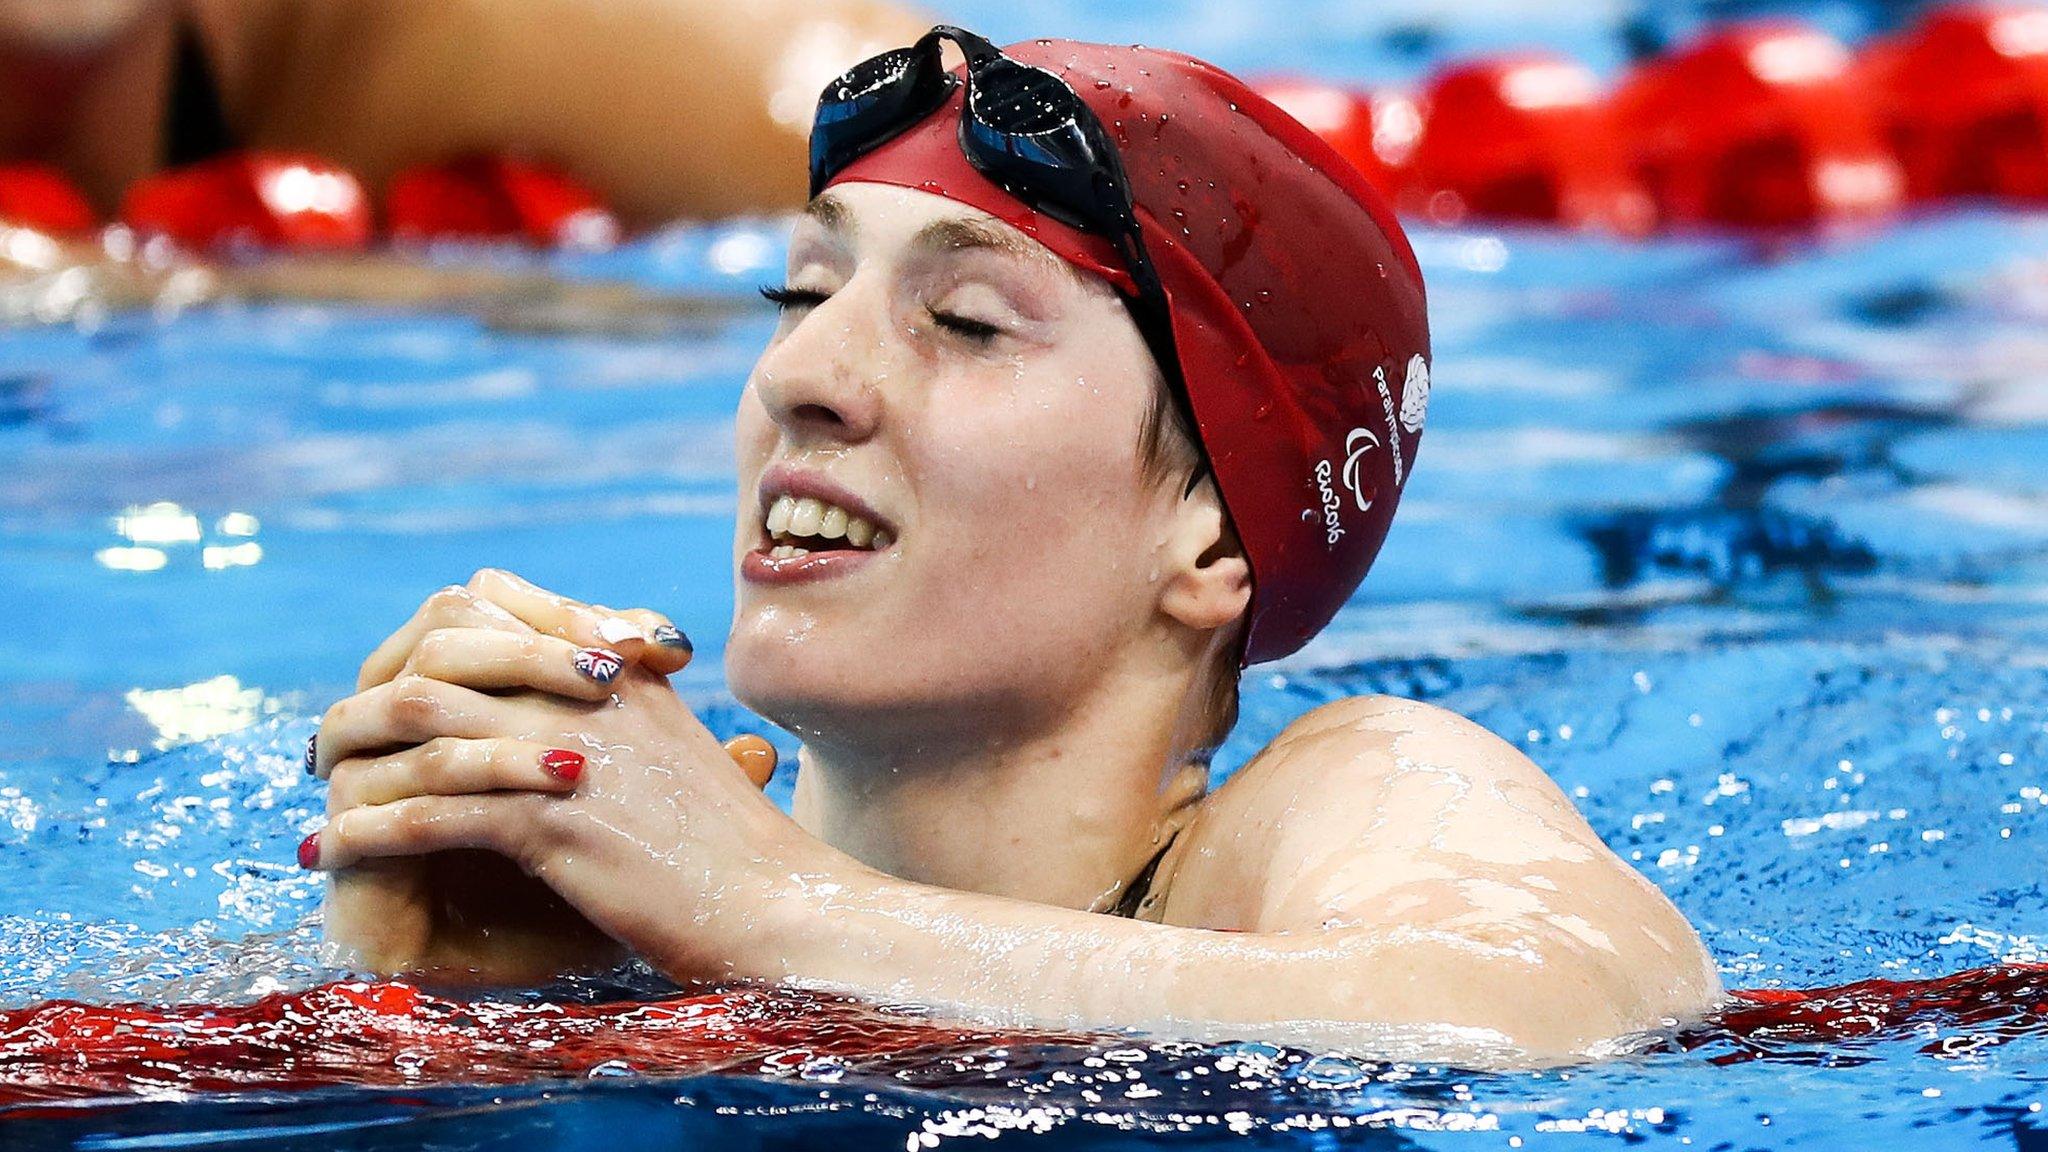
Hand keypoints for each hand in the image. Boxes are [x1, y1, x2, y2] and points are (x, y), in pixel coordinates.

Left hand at [309, 574, 804, 980]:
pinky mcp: (552, 821)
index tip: (388, 683)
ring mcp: (567, 751)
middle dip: (370, 691)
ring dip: (353, 756)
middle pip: (441, 646)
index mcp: (616, 669)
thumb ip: (627, 718)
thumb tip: (569, 725)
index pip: (493, 602)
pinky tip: (332, 854)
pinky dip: (367, 831)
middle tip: (330, 740)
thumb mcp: (685, 754)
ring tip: (317, 792)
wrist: (777, 904)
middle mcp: (587, 692)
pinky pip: (428, 811)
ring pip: (419, 720)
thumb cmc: (738, 848)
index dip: (425, 635)